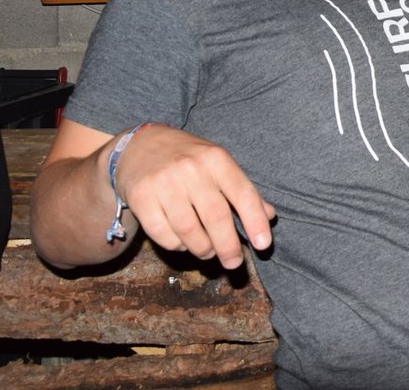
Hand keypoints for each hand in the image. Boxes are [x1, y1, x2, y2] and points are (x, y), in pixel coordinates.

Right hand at [111, 125, 274, 270]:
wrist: (139, 146)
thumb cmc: (188, 158)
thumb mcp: (218, 164)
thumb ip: (243, 190)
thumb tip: (269, 216)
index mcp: (216, 159)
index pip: (243, 194)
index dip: (255, 222)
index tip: (263, 245)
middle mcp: (191, 169)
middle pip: (216, 217)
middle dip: (228, 247)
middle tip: (233, 262)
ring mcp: (164, 183)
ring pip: (189, 231)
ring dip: (203, 249)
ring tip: (208, 251)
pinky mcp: (141, 198)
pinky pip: (163, 235)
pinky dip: (177, 246)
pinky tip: (183, 242)